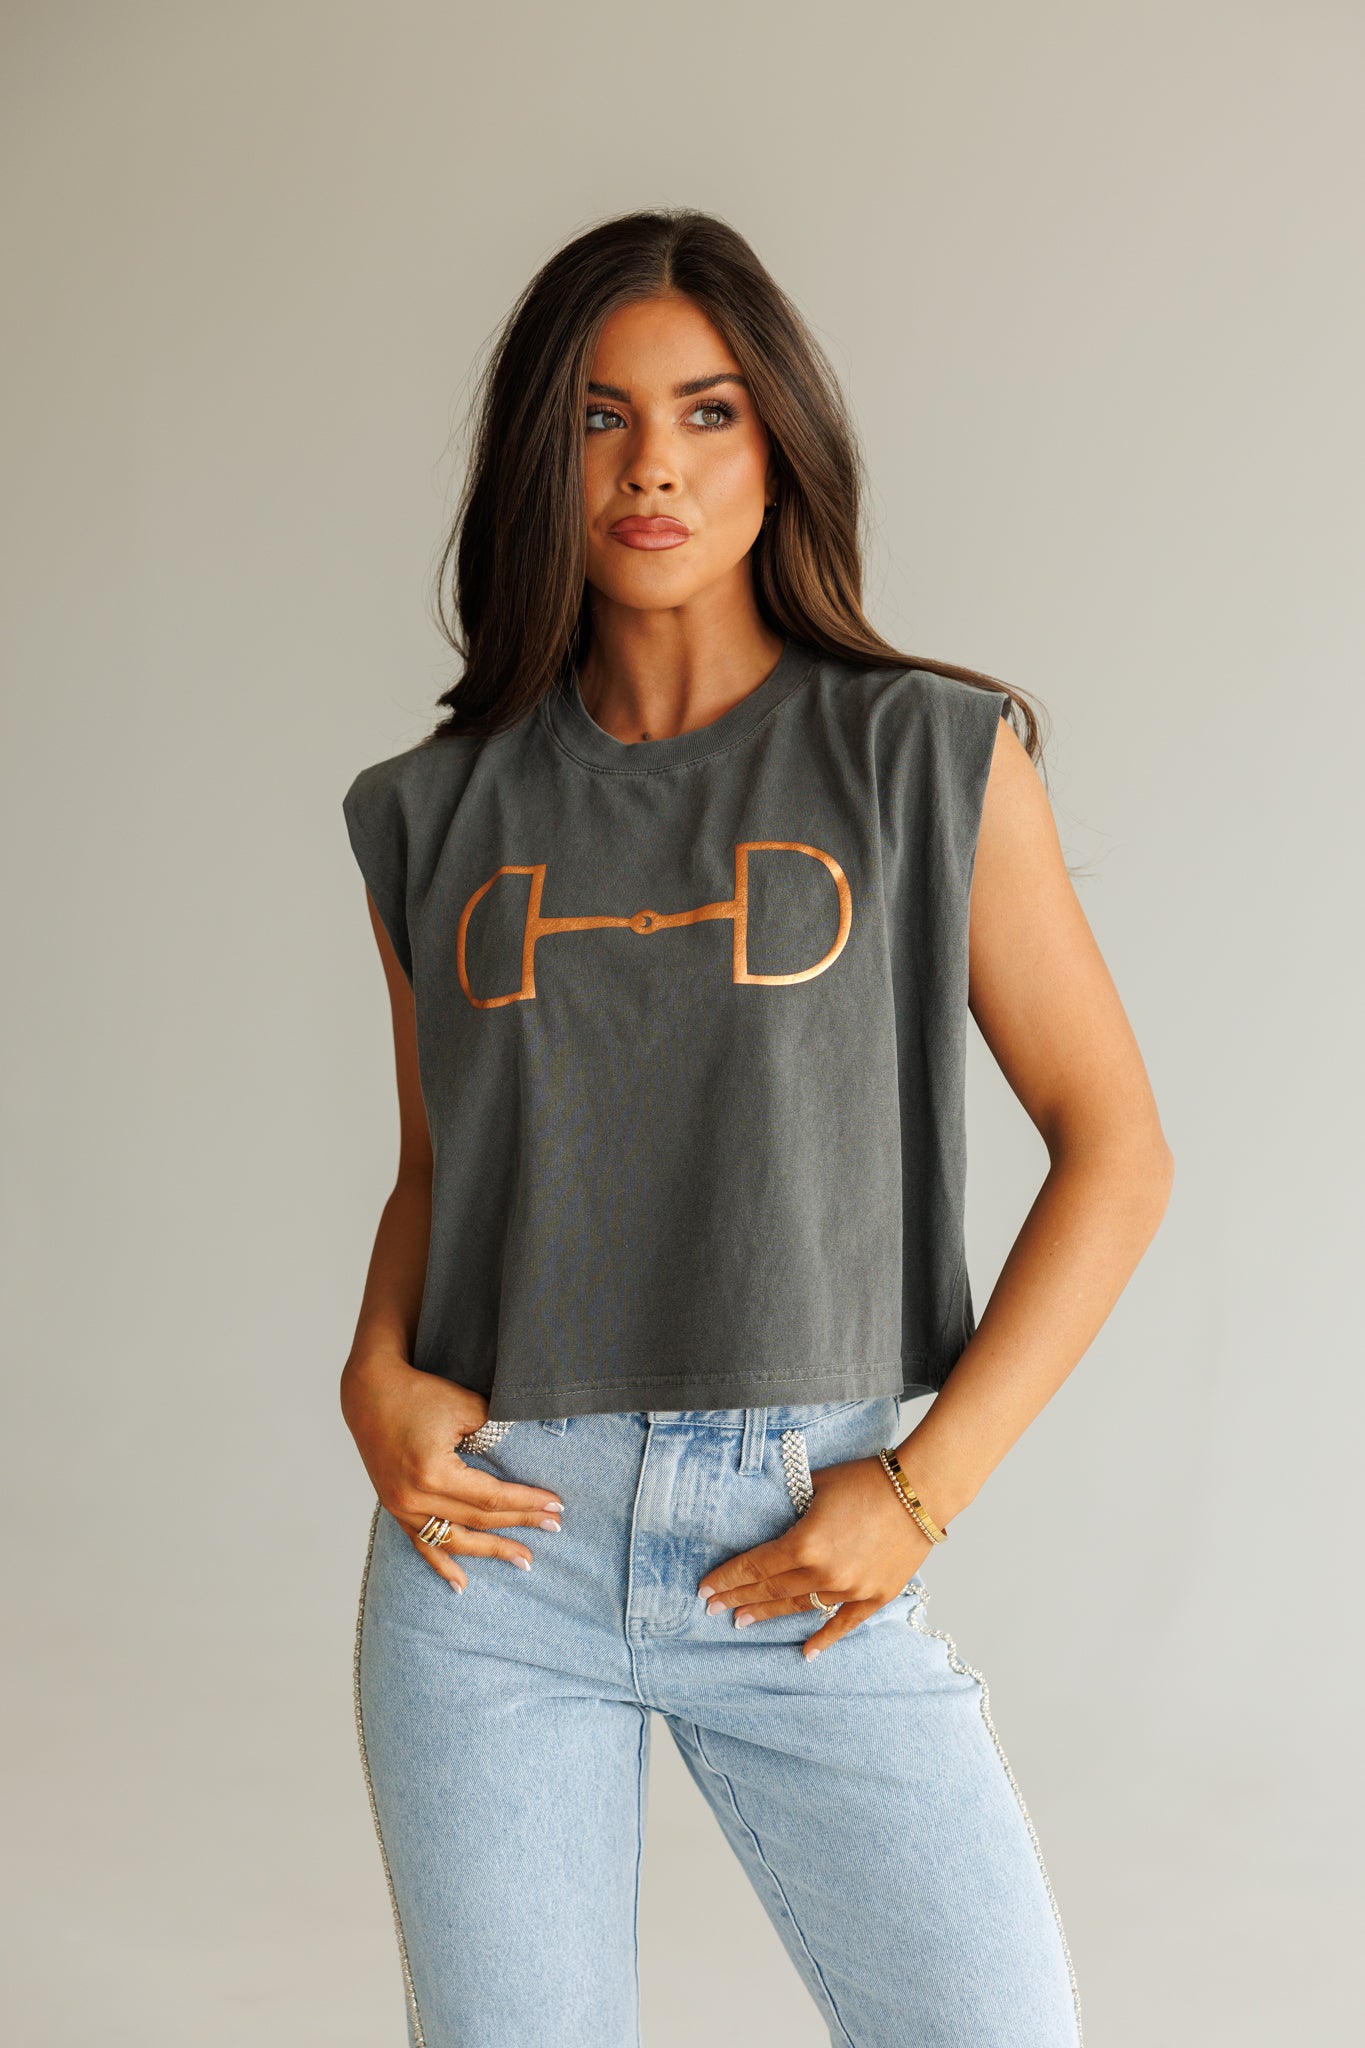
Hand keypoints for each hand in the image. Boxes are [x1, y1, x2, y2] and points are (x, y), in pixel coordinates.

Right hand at [340, 1351, 564, 1590]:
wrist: (371, 1393)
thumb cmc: (418, 1394)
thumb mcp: (464, 1406)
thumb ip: (495, 1432)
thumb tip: (525, 1454)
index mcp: (433, 1473)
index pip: (492, 1497)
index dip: (526, 1503)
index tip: (555, 1506)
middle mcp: (415, 1498)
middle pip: (478, 1520)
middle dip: (519, 1524)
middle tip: (554, 1527)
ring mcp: (402, 1507)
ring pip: (454, 1540)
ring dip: (490, 1551)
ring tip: (523, 1561)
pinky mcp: (395, 1508)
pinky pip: (422, 1544)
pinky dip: (442, 1565)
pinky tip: (462, 1584)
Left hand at [696, 1453, 932, 1657]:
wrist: (922, 1490)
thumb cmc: (868, 1478)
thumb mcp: (817, 1482)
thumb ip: (790, 1503)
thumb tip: (770, 1510)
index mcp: (804, 1544)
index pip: (755, 1567)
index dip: (728, 1578)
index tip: (706, 1589)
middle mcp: (823, 1573)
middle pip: (770, 1590)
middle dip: (738, 1599)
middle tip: (712, 1609)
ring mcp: (850, 1589)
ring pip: (799, 1607)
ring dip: (768, 1615)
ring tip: (742, 1621)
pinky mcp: (875, 1596)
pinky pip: (843, 1624)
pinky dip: (824, 1639)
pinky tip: (805, 1653)